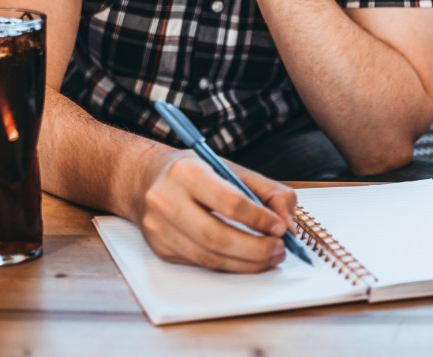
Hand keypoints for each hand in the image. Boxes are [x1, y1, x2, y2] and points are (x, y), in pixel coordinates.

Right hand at [134, 149, 297, 272]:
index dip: (259, 219)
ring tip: (269, 257)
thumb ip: (267, 191)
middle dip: (255, 249)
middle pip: (217, 236)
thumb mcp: (230, 168)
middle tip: (279, 250)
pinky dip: (229, 265)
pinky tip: (246, 259)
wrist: (144, 179)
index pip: (229, 202)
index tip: (281, 228)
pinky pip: (201, 264)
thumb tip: (288, 224)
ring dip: (246, 263)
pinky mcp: (160, 248)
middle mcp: (166, 200)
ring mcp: (159, 228)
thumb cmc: (193, 172)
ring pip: (209, 257)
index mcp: (186, 172)